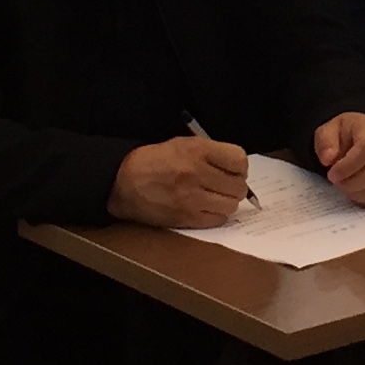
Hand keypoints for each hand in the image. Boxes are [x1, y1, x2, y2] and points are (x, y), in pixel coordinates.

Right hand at [108, 136, 251, 228]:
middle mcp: (196, 173)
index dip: (239, 167)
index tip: (234, 170)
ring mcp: (192, 198)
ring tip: (214, 197)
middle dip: (235, 186)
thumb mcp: (183, 144)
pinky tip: (205, 208)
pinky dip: (216, 215)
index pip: (240, 160)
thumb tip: (238, 168)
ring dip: (226, 202)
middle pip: (239, 186)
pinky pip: (218, 220)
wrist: (124, 181)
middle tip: (225, 185)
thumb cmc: (154, 161)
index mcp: (197, 150)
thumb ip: (211, 154)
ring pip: (231, 205)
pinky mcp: (186, 218)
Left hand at [313, 112, 364, 204]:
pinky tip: (352, 192)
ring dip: (357, 192)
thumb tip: (327, 159)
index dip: (348, 166)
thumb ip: (326, 141)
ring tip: (343, 186)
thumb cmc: (345, 133)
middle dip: (351, 182)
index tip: (331, 174)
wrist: (362, 135)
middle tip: (335, 182)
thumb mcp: (329, 130)